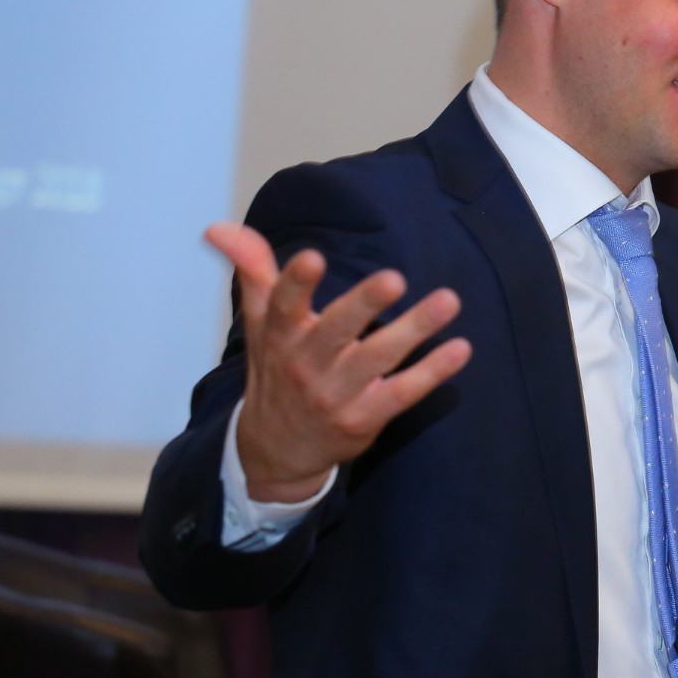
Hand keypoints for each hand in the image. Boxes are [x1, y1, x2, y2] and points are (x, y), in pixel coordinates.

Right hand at [207, 221, 471, 504]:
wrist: (277, 450)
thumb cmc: (277, 371)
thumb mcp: (262, 323)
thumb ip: (252, 270)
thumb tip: (217, 228)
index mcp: (281, 336)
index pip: (283, 306)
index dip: (295, 283)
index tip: (312, 257)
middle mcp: (306, 365)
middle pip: (336, 331)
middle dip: (363, 305)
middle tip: (394, 277)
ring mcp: (337, 395)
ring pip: (377, 359)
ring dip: (414, 330)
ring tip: (448, 300)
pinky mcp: (365, 418)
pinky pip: (402, 393)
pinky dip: (432, 372)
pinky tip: (460, 349)